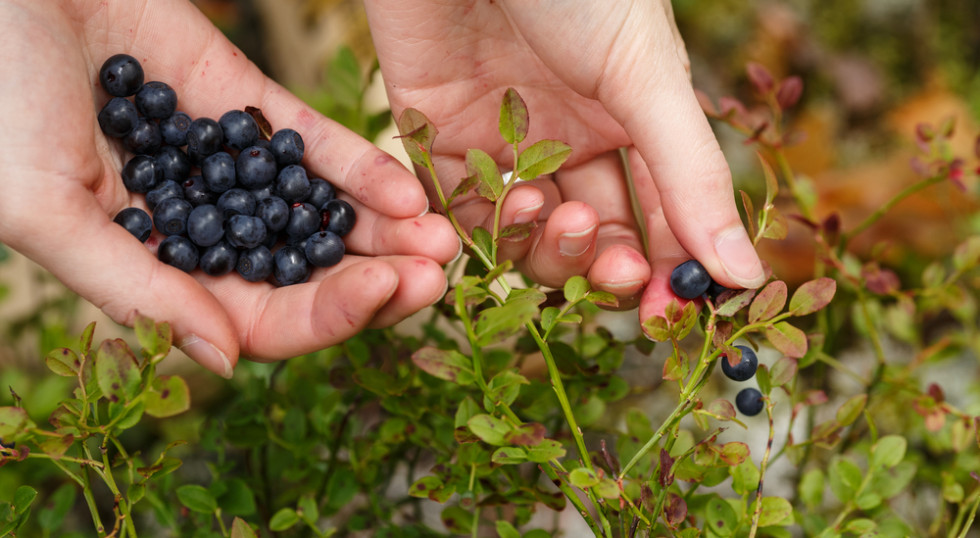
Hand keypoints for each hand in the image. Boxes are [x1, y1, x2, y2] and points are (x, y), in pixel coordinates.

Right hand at [0, 0, 458, 376]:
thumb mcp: (42, 206)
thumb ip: (133, 287)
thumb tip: (225, 361)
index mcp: (154, 268)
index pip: (258, 317)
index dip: (325, 316)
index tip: (384, 293)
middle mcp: (202, 227)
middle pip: (306, 272)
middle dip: (375, 278)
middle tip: (441, 274)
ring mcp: (227, 165)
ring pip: (319, 212)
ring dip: (384, 231)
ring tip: (444, 235)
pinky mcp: (242, 103)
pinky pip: (311, 143)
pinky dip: (359, 167)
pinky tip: (407, 187)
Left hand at [364, 0, 765, 320]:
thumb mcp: (646, 75)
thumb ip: (690, 175)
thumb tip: (741, 273)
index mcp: (631, 121)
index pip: (656, 219)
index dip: (664, 273)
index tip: (669, 317)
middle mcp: (565, 139)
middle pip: (586, 238)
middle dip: (601, 263)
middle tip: (615, 268)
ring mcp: (499, 141)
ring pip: (521, 235)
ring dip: (542, 243)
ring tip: (552, 208)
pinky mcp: (432, 134)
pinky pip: (451, 209)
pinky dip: (466, 232)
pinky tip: (491, 221)